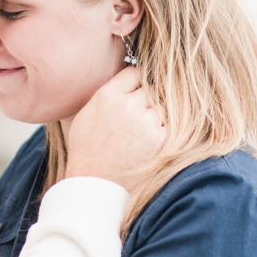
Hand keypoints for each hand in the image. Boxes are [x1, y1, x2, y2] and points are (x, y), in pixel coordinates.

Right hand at [64, 67, 164, 193]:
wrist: (95, 184)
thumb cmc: (87, 151)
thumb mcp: (86, 115)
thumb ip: (107, 95)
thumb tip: (126, 82)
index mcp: (107, 95)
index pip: (135, 72)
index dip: (137, 83)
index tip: (137, 93)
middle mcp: (127, 104)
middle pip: (150, 88)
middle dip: (147, 101)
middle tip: (139, 118)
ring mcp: (145, 121)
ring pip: (163, 106)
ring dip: (157, 116)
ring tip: (141, 135)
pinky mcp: (160, 138)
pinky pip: (170, 124)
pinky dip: (164, 132)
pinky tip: (149, 144)